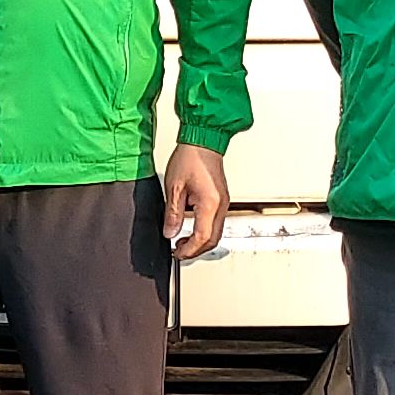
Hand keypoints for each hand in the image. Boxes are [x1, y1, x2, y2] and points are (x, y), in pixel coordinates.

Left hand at [162, 145, 228, 262]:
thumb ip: (173, 214)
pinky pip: (216, 223)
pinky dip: (205, 231)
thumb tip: (170, 233)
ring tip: (183, 242)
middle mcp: (221, 206)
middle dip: (195, 250)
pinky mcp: (222, 199)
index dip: (188, 250)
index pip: (202, 238)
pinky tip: (192, 228)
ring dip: (200, 242)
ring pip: (216, 233)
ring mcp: (224, 203)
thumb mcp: (174, 187)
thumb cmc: (190, 158)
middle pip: (212, 240)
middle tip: (178, 251)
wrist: (203, 140)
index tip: (176, 253)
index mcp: (210, 204)